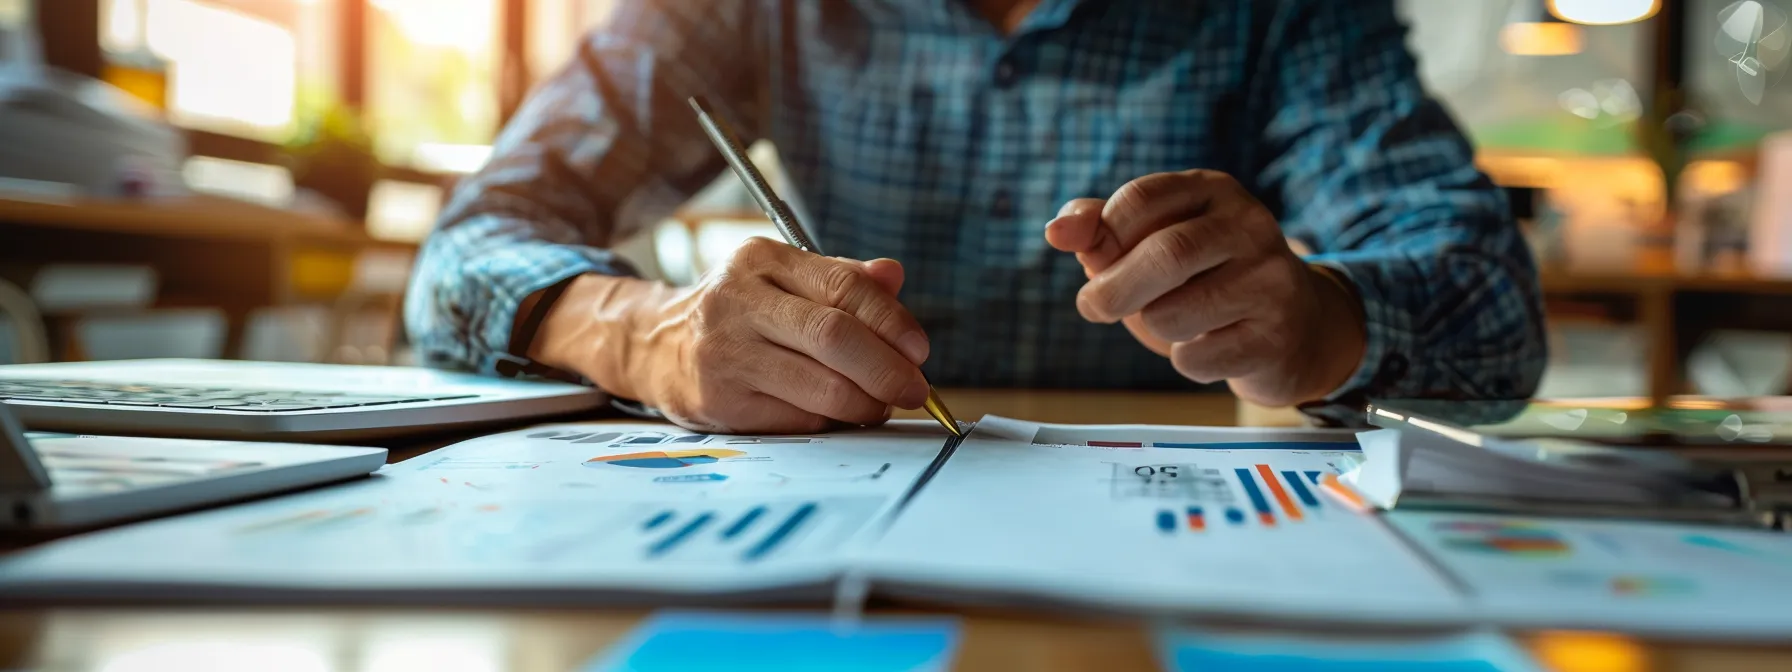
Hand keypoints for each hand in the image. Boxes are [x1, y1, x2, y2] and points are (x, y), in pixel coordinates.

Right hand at [529, 238, 931, 433]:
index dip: (891, 320)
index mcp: (762, 260)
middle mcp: (738, 301)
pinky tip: (837, 416)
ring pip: (819, 386)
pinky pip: (796, 419)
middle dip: (886, 369)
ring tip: (877, 405)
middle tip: (914, 390)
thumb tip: (894, 275)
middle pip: (833, 336)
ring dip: (864, 404)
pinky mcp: (719, 400)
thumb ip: (841, 279)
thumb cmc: (742, 313)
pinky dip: (829, 422)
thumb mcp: (783, 280)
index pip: (842, 286)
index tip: (919, 350)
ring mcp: (725, 353)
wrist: (655, 345)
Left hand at [1044, 170, 1365, 406]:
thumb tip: (1057, 231)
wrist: (1296, 327)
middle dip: (1113, 290)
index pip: (1140, 199)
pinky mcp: (1275, 335)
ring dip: (1151, 327)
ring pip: (1174, 313)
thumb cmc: (1207, 280)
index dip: (1101, 236)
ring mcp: (1270, 280)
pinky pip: (1198, 358)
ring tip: (1172, 322)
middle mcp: (1250, 225)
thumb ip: (1102, 231)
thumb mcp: (1155, 242)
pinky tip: (1210, 347)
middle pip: (1164, 254)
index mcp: (1213, 191)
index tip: (1093, 262)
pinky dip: (1185, 360)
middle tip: (1094, 307)